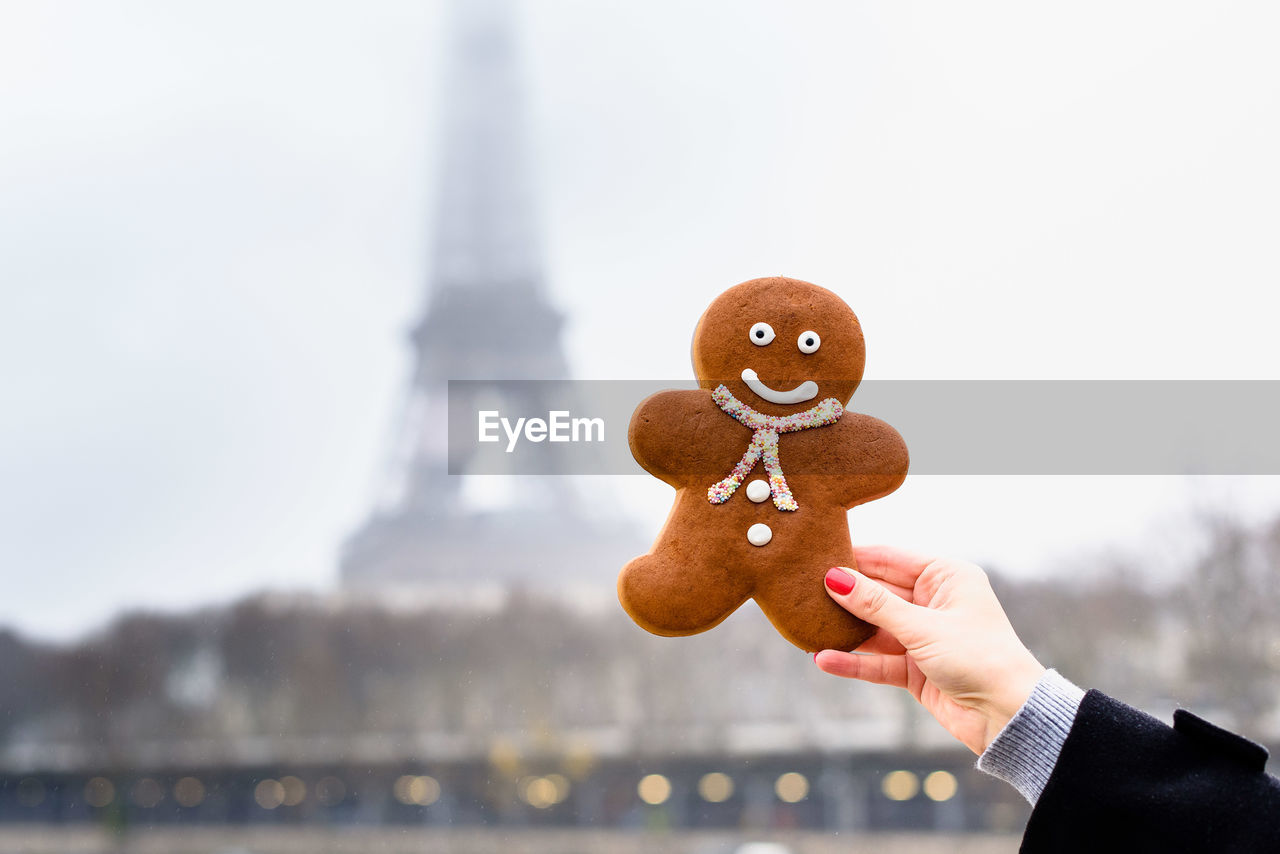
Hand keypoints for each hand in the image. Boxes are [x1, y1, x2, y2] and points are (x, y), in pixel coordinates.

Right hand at [815, 545, 1045, 753]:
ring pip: (874, 628)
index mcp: (945, 577)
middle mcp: (933, 602)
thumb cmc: (980, 658)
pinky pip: (877, 660)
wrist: (1009, 715)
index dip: (853, 559)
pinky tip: (824, 659)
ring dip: (845, 631)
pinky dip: (854, 661)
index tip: (815, 559)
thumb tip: (834, 578)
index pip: (889, 559)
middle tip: (801, 595)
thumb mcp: (923, 627)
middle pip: (878, 593)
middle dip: (843, 596)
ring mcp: (923, 636)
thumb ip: (875, 604)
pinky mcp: (915, 669)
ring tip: (805, 628)